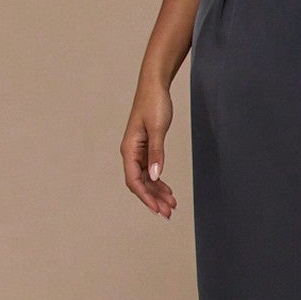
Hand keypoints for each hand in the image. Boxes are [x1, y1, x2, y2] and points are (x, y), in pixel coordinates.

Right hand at [121, 78, 177, 216]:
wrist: (155, 86)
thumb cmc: (154, 103)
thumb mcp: (157, 128)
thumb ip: (156, 153)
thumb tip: (156, 176)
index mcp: (129, 149)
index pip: (134, 180)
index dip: (145, 197)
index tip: (157, 209)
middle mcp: (131, 153)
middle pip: (140, 183)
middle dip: (153, 199)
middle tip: (168, 213)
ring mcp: (138, 151)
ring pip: (146, 179)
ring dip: (158, 193)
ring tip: (172, 205)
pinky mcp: (146, 148)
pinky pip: (150, 170)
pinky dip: (159, 182)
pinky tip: (168, 190)